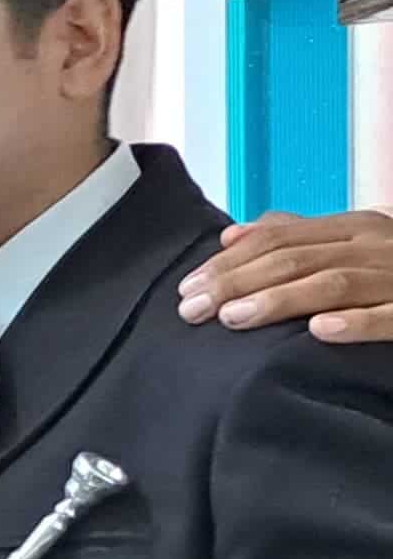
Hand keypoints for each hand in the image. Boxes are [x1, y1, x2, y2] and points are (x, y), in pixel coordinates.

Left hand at [181, 209, 392, 341]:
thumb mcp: (353, 246)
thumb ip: (298, 238)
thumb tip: (233, 236)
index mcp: (356, 227)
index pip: (278, 239)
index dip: (228, 263)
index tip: (186, 290)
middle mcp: (378, 243)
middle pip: (296, 258)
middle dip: (237, 283)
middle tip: (193, 311)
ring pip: (335, 281)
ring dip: (281, 300)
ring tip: (235, 319)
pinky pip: (392, 314)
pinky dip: (358, 321)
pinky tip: (321, 331)